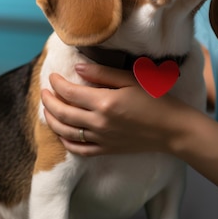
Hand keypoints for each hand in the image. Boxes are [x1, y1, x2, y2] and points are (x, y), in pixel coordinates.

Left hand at [41, 63, 189, 155]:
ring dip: (52, 120)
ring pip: (66, 132)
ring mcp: (101, 139)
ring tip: (48, 110)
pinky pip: (79, 149)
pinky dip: (66, 142)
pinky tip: (62, 133)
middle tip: (44, 91)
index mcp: (105, 102)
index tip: (53, 76)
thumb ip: (103, 74)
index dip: (57, 83)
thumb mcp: (132, 80)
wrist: (173, 129)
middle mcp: (99, 123)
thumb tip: (78, 69)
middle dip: (49, 101)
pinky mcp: (106, 150)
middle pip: (63, 113)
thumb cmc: (157, 100)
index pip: (70, 92)